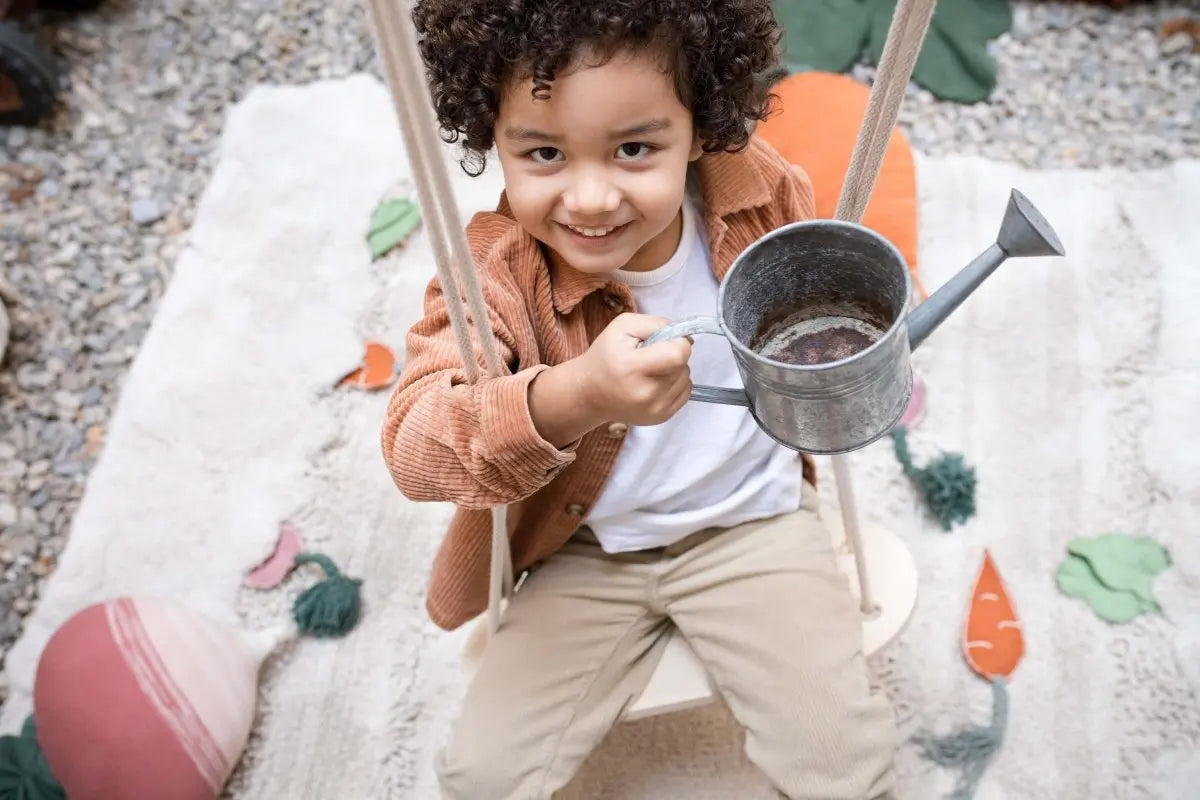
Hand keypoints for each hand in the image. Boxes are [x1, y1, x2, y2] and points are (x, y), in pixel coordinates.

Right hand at [574, 313, 692, 425]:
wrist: (590, 394)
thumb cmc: (606, 356)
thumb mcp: (623, 326)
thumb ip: (655, 323)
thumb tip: (685, 338)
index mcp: (632, 367)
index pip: (678, 354)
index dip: (677, 342)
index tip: (663, 341)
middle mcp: (645, 393)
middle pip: (682, 366)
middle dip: (673, 355)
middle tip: (652, 356)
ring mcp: (655, 409)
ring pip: (686, 379)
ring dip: (674, 370)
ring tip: (652, 371)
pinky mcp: (661, 418)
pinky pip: (685, 393)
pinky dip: (675, 384)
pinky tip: (656, 383)